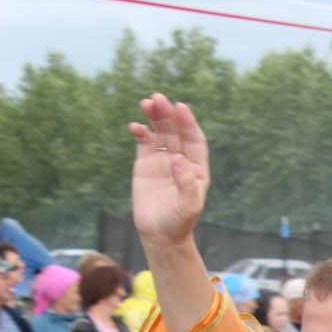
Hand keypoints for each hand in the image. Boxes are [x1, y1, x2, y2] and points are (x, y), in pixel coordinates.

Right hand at [129, 94, 210, 245]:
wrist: (159, 234)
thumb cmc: (178, 222)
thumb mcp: (187, 206)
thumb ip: (185, 184)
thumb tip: (177, 159)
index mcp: (197, 168)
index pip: (194, 140)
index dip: (188, 123)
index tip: (180, 107)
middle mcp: (181, 160)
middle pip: (175, 131)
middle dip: (168, 114)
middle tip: (158, 98)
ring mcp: (162, 159)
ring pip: (159, 132)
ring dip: (154, 117)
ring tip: (147, 103)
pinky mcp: (145, 163)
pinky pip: (143, 142)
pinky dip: (140, 132)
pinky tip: (135, 126)